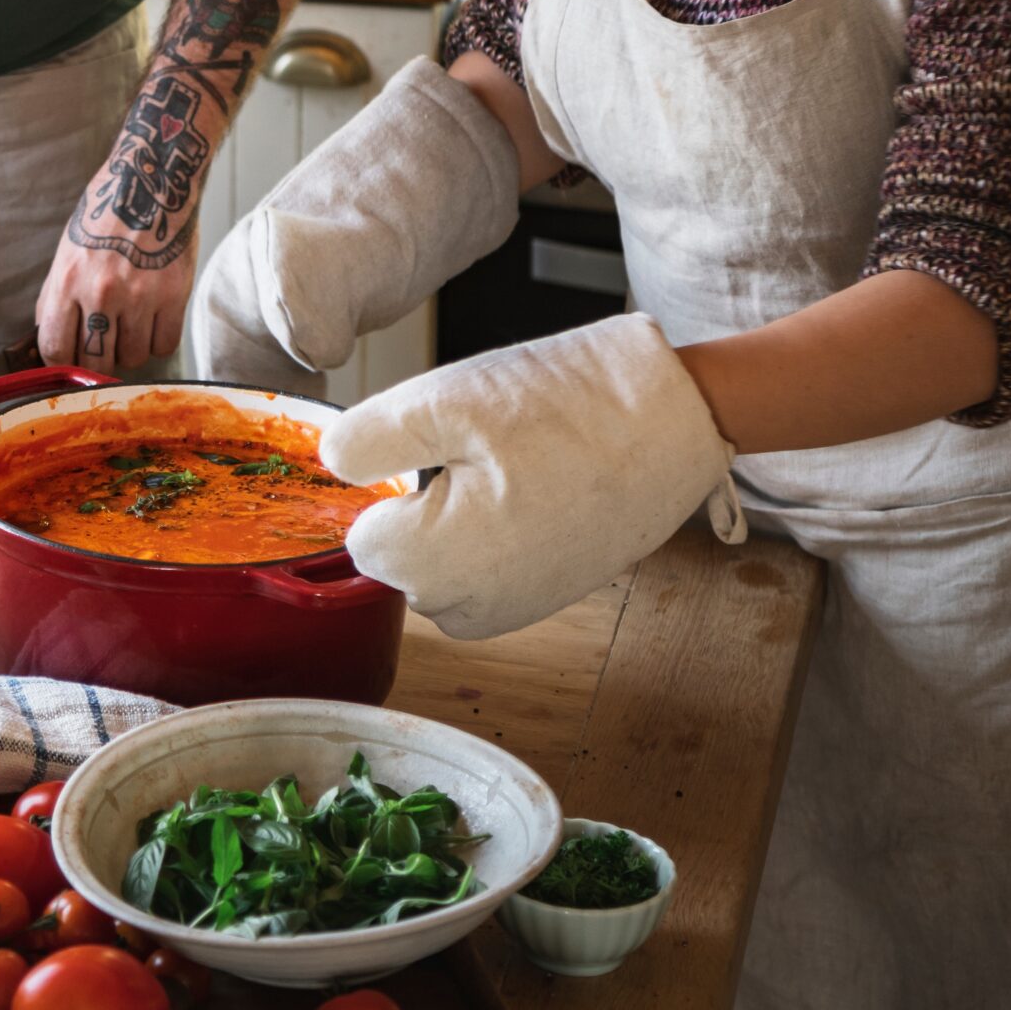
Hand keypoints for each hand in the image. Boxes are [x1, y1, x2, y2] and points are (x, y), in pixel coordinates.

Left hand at [35, 170, 196, 369]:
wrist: (153, 182)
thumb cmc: (106, 215)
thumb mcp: (67, 251)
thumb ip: (54, 297)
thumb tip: (47, 338)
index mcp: (68, 282)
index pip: (56, 350)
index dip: (62, 363)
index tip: (72, 360)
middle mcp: (102, 293)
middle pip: (96, 361)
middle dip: (97, 361)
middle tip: (104, 346)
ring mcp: (141, 296)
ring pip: (132, 358)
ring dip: (130, 350)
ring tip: (130, 327)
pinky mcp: (175, 295)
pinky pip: (164, 346)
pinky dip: (157, 342)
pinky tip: (152, 323)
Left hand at [321, 313, 739, 639]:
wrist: (678, 421)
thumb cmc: (566, 405)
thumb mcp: (445, 400)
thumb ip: (368, 442)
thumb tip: (332, 469)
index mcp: (435, 563)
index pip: (361, 539)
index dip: (389, 486)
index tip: (439, 453)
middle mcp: (471, 606)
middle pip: (398, 559)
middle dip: (422, 506)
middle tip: (487, 454)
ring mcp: (513, 609)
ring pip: (438, 569)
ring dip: (454, 522)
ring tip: (514, 469)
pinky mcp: (544, 598)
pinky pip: (481, 576)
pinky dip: (488, 536)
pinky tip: (532, 489)